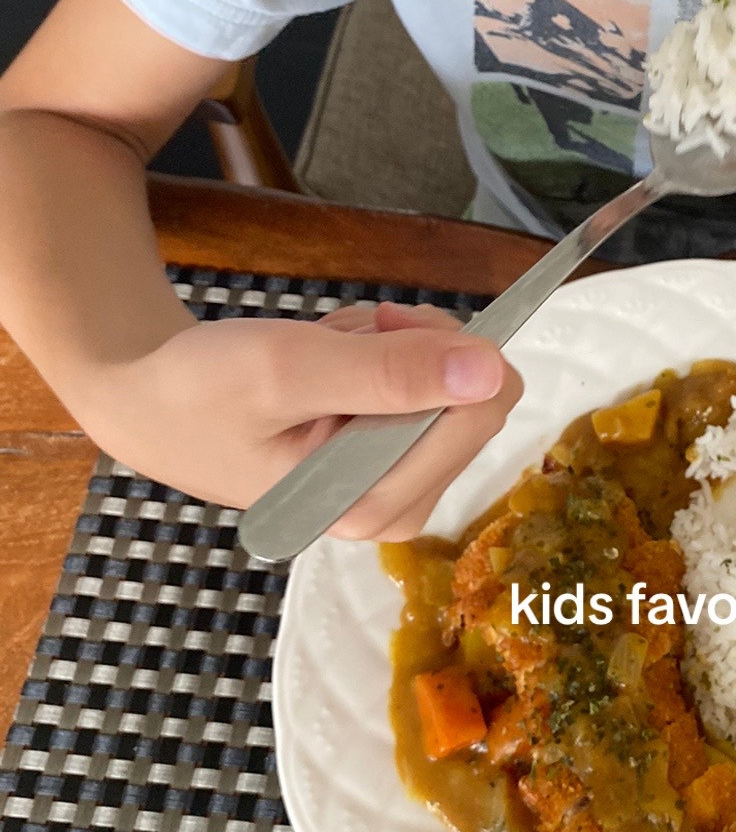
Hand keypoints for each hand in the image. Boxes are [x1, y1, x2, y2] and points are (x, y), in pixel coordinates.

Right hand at [84, 301, 521, 541]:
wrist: (150, 399)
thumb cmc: (202, 390)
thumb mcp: (288, 368)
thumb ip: (388, 373)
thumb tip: (490, 371)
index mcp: (374, 503)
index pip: (479, 412)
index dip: (443, 347)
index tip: (382, 325)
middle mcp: (398, 507)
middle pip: (474, 397)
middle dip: (413, 347)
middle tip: (343, 341)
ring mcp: (396, 486)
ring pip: (449, 382)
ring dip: (391, 346)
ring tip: (322, 356)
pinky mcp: (388, 463)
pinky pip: (422, 387)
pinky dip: (380, 355)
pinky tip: (327, 365)